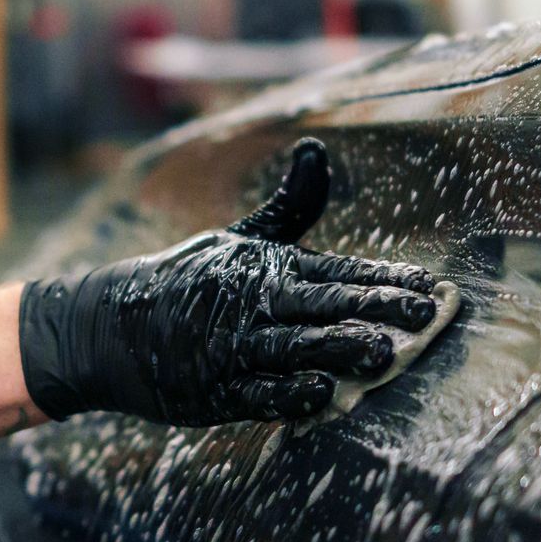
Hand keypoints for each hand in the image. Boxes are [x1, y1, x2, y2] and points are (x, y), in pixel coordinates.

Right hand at [18, 139, 435, 425]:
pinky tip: (324, 392)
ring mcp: (235, 348)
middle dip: (375, 308)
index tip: (428, 285)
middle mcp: (256, 303)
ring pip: (297, 348)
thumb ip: (289, 204)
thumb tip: (314, 148)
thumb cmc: (190, 281)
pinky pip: (260, 393)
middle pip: (325, 304)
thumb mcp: (238, 239)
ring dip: (340, 349)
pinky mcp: (217, 390)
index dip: (385, 277)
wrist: (112, 327)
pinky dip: (290, 393)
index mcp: (269, 266)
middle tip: (424, 315)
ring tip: (383, 353)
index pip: (339, 268)